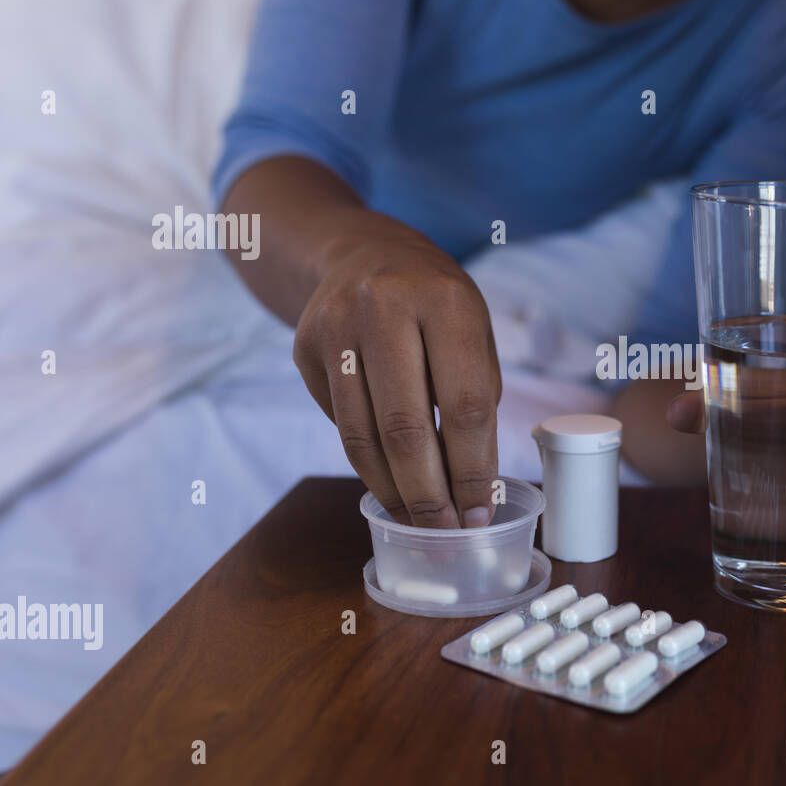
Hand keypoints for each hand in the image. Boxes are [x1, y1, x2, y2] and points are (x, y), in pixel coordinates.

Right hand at [293, 233, 500, 527]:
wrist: (362, 252)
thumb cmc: (437, 306)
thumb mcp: (473, 332)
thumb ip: (474, 400)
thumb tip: (472, 488)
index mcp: (445, 301)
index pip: (463, 405)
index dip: (472, 469)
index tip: (480, 512)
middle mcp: (384, 307)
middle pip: (405, 428)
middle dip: (428, 494)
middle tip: (444, 533)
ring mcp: (336, 326)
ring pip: (362, 435)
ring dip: (393, 491)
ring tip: (418, 522)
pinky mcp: (304, 346)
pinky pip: (340, 424)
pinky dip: (368, 465)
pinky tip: (391, 487)